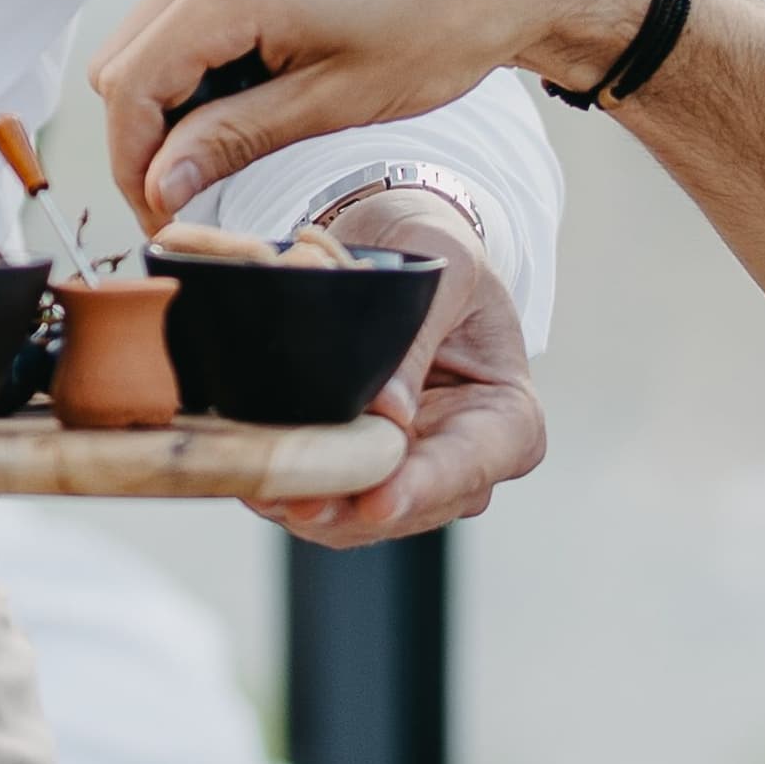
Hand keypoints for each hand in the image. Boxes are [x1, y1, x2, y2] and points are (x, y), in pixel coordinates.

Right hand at [94, 0, 649, 228]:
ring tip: (238, 141)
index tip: (167, 218)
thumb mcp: (333, 102)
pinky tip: (256, 91)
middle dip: (145, 136)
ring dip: (171, 100)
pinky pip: (187, 10)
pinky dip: (200, 62)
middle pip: (123, 63)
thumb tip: (159, 186)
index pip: (130, 89)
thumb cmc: (442, 26)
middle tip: (197, 193)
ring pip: (148, 37)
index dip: (134, 165)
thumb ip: (233, 140)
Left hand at [276, 187, 544, 544]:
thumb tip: (391, 413)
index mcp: (507, 418)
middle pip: (411, 507)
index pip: (470, 467)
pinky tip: (257, 476)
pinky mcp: (359, 470)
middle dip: (351, 510)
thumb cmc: (437, 250)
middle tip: (293, 501)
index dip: (423, 489)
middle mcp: (463, 460)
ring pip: (360, 518)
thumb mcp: (446, 271)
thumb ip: (419, 340)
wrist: (394, 245)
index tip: (379, 500)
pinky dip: (291, 492)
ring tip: (264, 488)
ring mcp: (410, 472)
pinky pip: (324, 499)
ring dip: (311, 508)